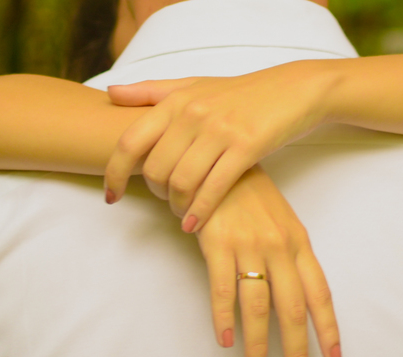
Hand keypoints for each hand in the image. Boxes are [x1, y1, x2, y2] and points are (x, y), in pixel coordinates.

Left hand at [104, 61, 335, 231]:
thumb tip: (110, 93)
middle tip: (165, 202)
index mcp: (175, 101)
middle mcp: (193, 114)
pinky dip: (200, 211)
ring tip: (182, 212)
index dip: (114, 174)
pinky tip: (194, 224)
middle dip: (155, 194)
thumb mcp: (193, 86)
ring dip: (177, 206)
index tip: (111, 196)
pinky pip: (213, 188)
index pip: (130, 142)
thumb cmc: (240, 93)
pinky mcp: (245, 147)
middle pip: (156, 169)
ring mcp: (219, 131)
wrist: (292, 90)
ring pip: (182, 182)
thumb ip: (150, 91)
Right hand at [197, 165, 340, 356]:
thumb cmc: (248, 195)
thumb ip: (290, 259)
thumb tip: (298, 300)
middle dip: (297, 351)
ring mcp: (249, 246)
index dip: (327, 329)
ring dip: (259, 344)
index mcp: (298, 244)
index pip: (319, 294)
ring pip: (259, 305)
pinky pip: (224, 288)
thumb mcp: (280, 222)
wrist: (214, 161)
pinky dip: (225, 317)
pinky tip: (226, 340)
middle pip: (292, 309)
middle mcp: (279, 248)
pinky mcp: (218, 243)